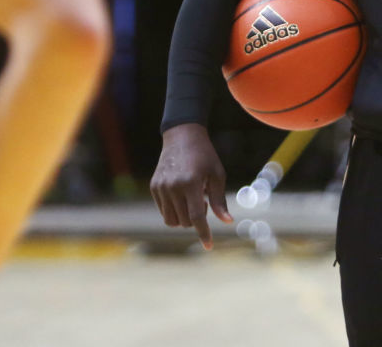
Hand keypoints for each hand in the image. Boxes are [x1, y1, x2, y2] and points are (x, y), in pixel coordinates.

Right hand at [150, 122, 231, 248]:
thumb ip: (219, 200)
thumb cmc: (205, 155)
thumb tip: (227, 222)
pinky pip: (163, 211)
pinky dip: (174, 210)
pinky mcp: (154, 186)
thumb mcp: (217, 174)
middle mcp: (173, 186)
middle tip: (203, 201)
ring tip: (192, 200)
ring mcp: (161, 187)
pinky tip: (181, 195)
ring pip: (171, 220)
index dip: (203, 233)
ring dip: (184, 218)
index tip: (209, 245)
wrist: (181, 135)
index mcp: (191, 183)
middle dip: (196, 220)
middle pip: (185, 221)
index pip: (197, 217)